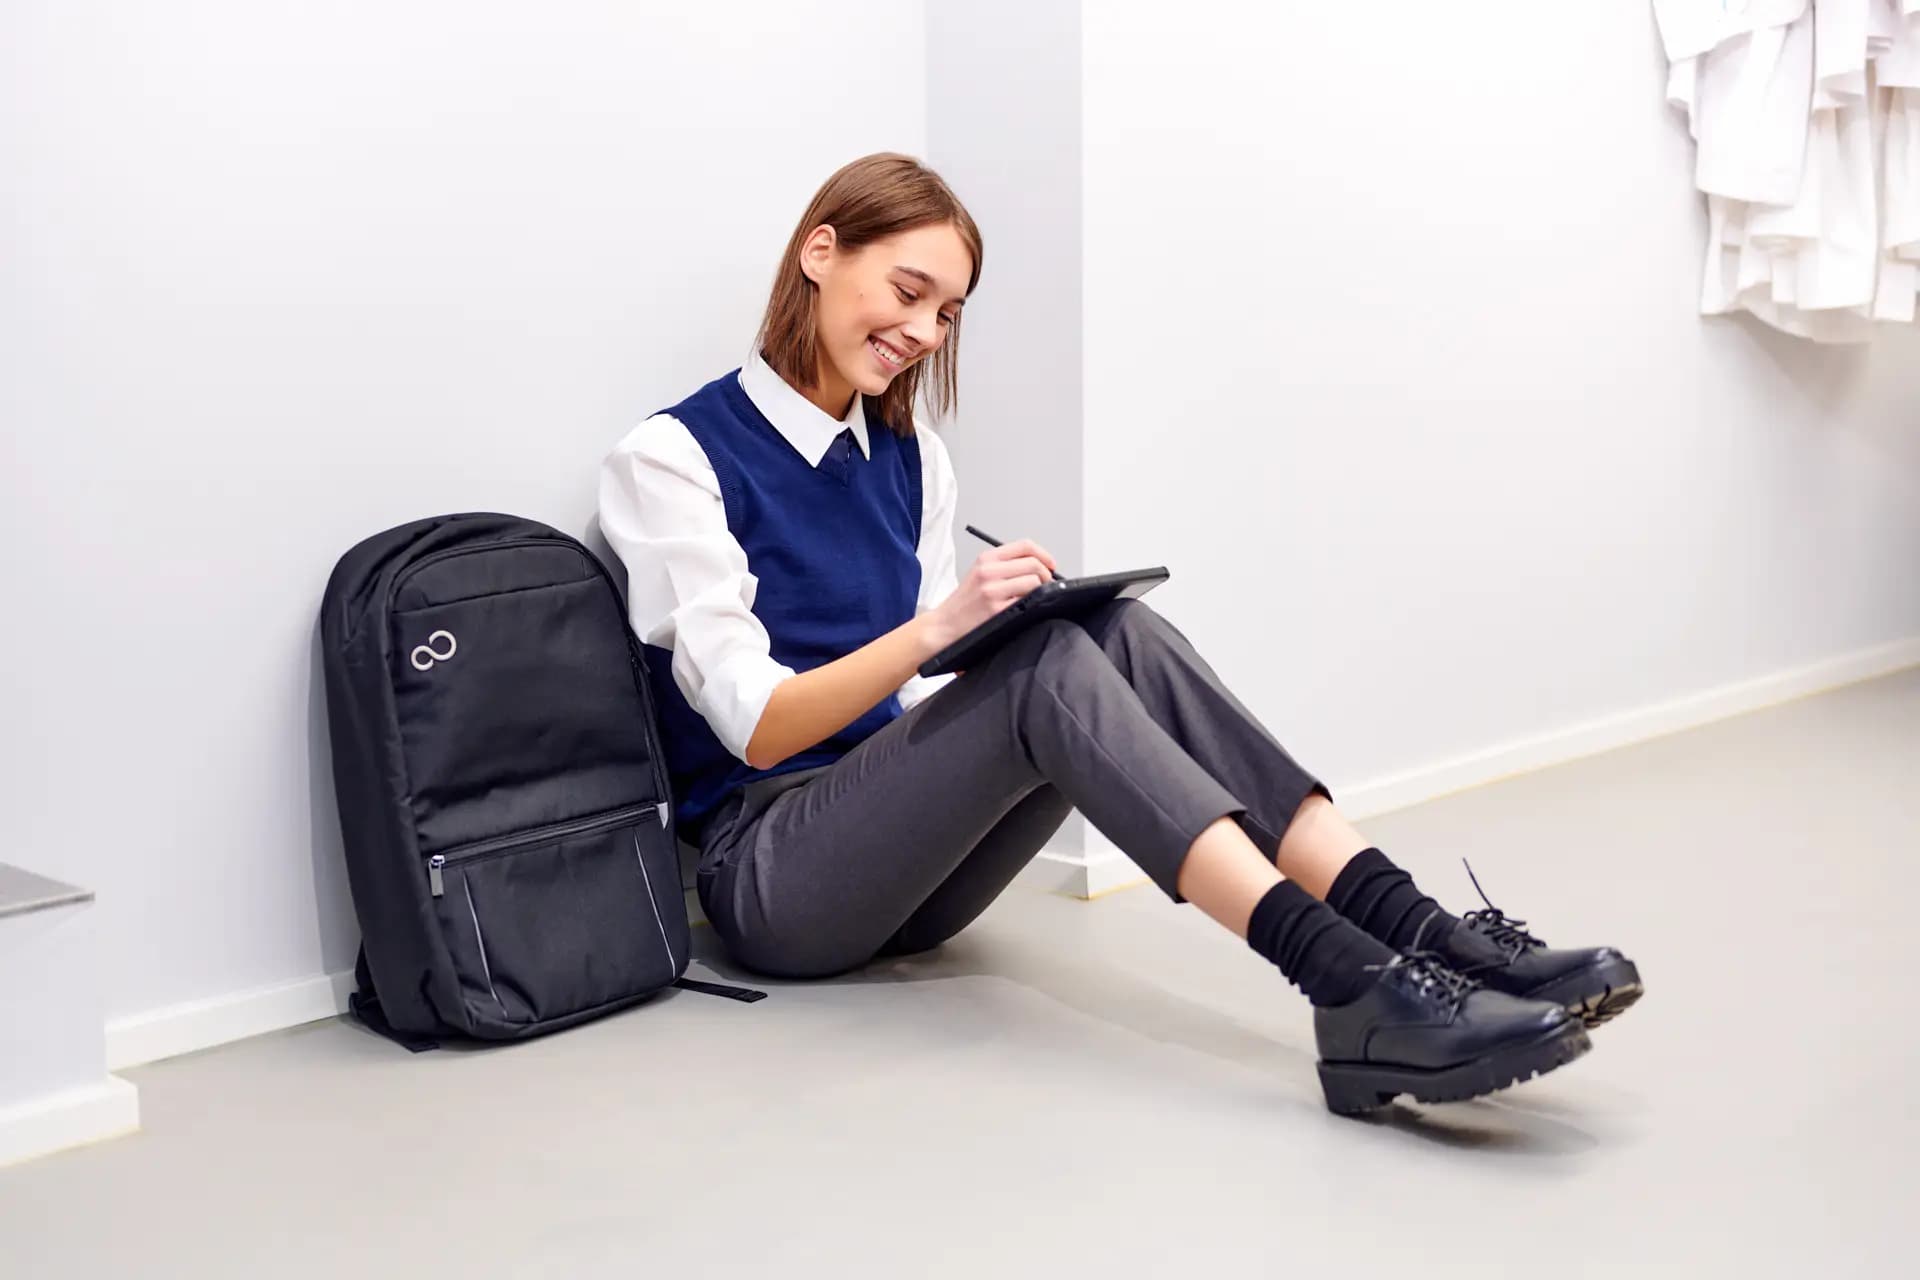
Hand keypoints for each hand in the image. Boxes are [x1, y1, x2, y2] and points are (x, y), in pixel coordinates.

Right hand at [923, 538, 1058, 654]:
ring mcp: (992, 590)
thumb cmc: (964, 602)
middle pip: (1034, 564)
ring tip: (1032, 597)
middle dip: (1046, 575)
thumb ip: (1005, 565)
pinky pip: (1027, 601)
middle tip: (1044, 585)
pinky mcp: (996, 609)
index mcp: (986, 559)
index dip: (1044, 555)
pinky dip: (1031, 604)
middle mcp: (989, 571)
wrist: (945, 624)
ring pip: (1034, 582)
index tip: (1050, 565)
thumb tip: (1038, 565)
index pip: (1025, 546)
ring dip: (1040, 591)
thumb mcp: (979, 573)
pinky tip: (1023, 609)